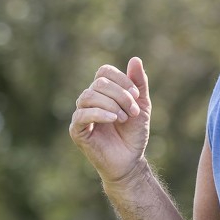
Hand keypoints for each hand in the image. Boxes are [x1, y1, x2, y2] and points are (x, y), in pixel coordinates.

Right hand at [69, 57, 150, 183]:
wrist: (130, 161)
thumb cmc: (134, 134)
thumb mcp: (141, 106)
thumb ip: (138, 84)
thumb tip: (135, 59)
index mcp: (103, 92)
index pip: (104, 71)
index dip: (121, 79)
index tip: (136, 95)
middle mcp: (89, 100)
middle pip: (99, 83)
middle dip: (120, 95)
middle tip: (133, 111)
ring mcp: (81, 115)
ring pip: (89, 96)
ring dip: (111, 104)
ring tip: (124, 118)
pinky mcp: (77, 130)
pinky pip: (82, 115)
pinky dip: (100, 114)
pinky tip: (114, 119)